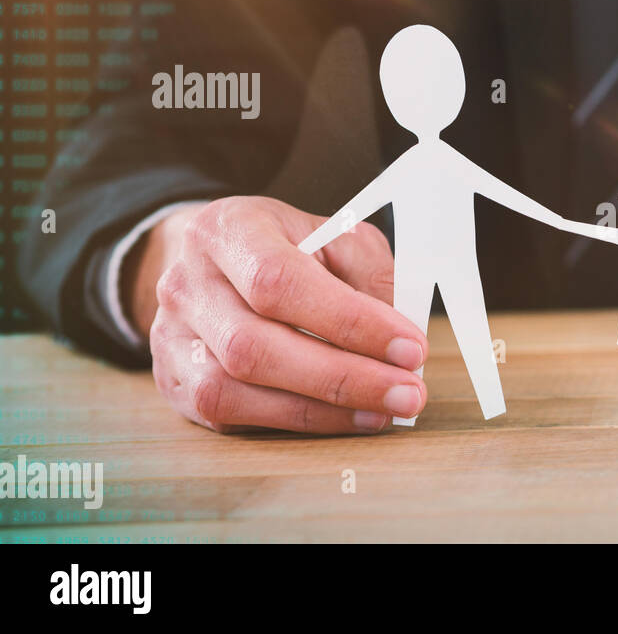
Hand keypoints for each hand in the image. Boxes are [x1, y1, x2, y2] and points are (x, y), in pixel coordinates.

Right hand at [131, 196, 428, 432]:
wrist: (210, 259)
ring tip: (384, 410)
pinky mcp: (175, 380)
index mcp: (230, 229)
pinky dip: (295, 422)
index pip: (281, 282)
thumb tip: (402, 333)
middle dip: (342, 377)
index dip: (349, 322)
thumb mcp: (336, 237)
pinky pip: (230, 414)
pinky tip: (344, 418)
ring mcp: (171, 335)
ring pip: (236, 389)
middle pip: (254, 346)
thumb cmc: (287, 246)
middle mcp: (188, 283)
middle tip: (408, 392)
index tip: (410, 347)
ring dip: (321, 410)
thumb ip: (371, 274)